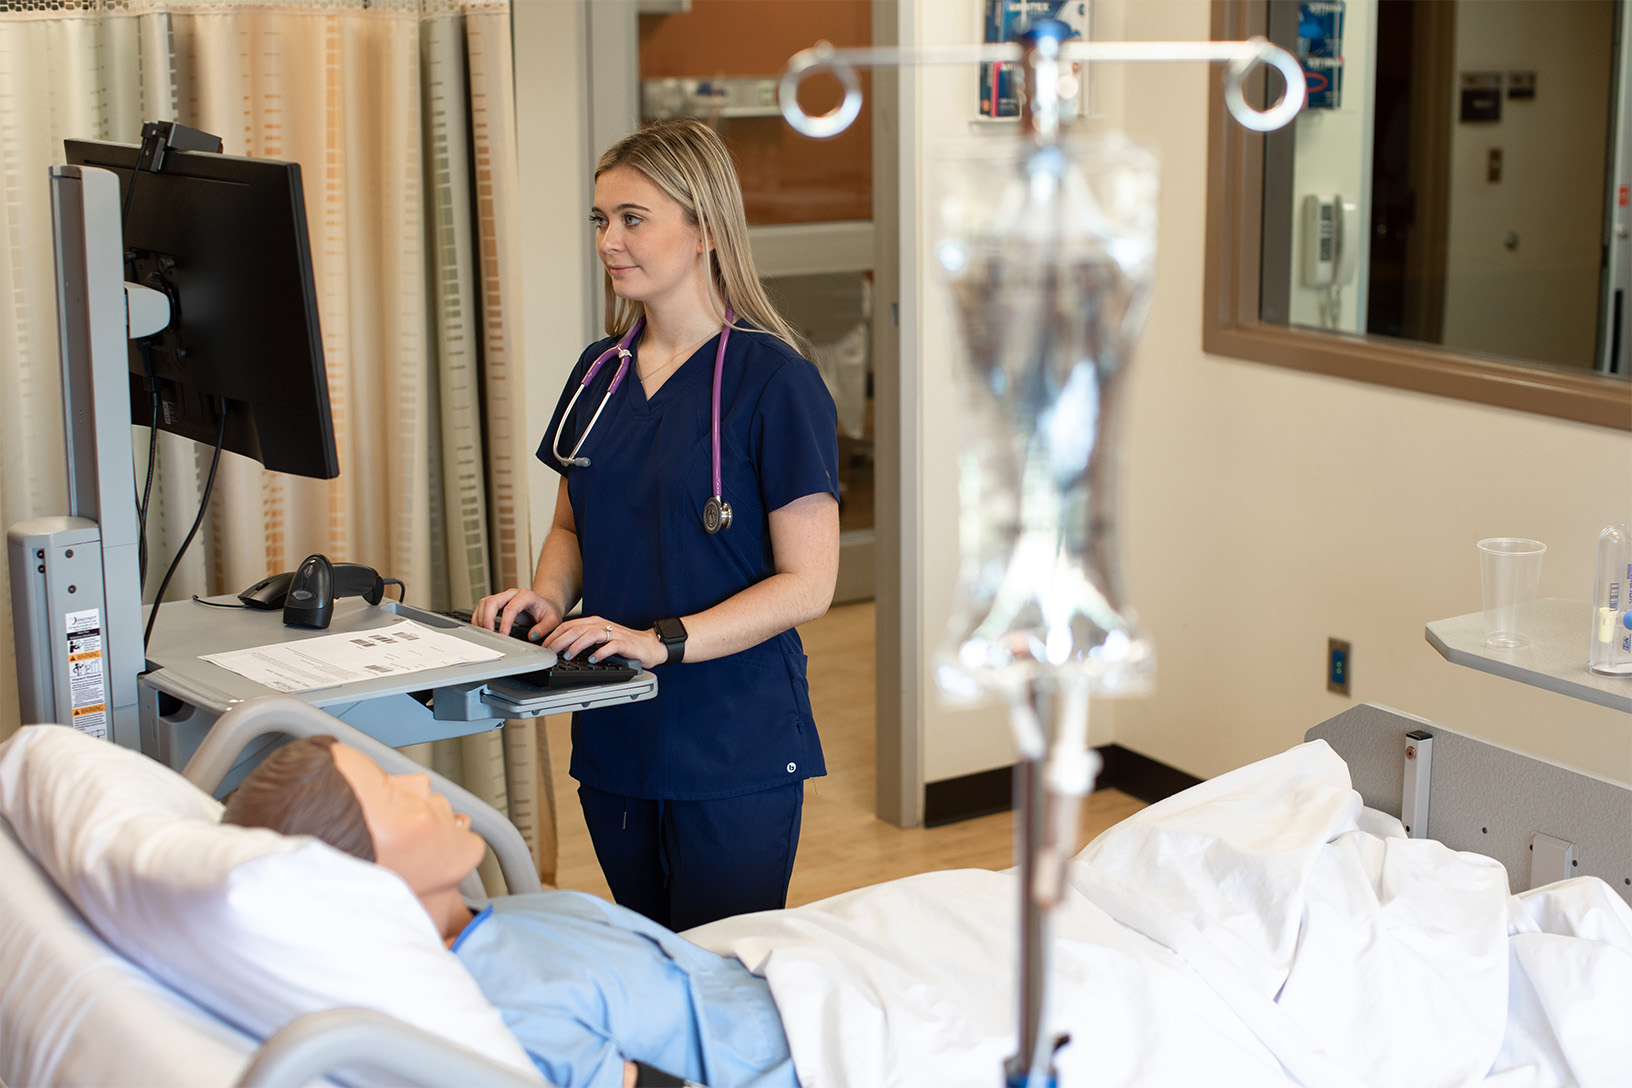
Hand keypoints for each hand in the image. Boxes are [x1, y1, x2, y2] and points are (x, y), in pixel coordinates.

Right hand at [472, 588, 560, 642]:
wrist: (545, 605)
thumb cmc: (548, 611)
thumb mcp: (553, 620)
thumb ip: (544, 628)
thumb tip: (532, 636)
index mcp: (526, 595)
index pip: (510, 608)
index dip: (505, 622)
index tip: (503, 635)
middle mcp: (512, 594)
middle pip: (492, 602)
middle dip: (487, 619)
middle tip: (489, 634)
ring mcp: (503, 597)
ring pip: (485, 603)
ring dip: (481, 618)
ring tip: (483, 633)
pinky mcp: (497, 603)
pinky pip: (483, 607)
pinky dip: (479, 617)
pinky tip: (481, 628)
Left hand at [544, 615, 666, 668]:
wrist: (649, 645)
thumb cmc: (623, 643)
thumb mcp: (600, 638)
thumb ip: (584, 640)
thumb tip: (561, 648)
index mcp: (594, 622)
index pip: (569, 625)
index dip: (555, 634)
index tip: (544, 645)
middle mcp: (602, 625)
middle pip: (577, 629)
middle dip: (560, 640)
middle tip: (550, 651)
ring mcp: (614, 633)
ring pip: (591, 635)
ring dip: (577, 646)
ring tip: (567, 656)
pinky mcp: (624, 643)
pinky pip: (610, 646)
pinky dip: (600, 653)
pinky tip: (592, 659)